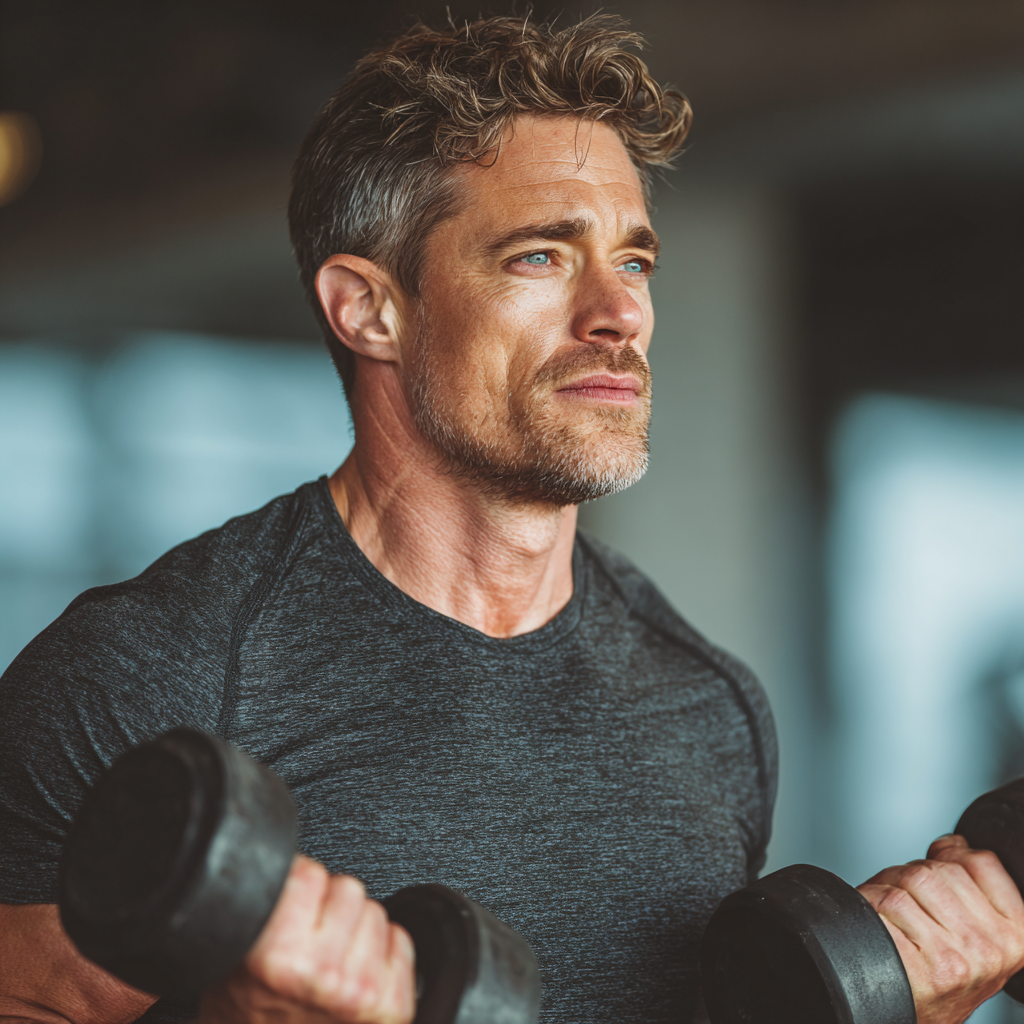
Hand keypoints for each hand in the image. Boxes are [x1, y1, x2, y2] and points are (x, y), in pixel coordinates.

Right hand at [199, 855, 415, 1023]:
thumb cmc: (249, 1003)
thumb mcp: (236, 946)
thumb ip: (265, 897)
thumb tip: (282, 854)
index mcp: (280, 955)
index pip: (310, 873)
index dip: (298, 886)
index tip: (292, 908)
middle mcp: (323, 974)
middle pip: (349, 888)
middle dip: (330, 907)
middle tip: (309, 939)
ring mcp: (360, 992)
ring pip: (376, 913)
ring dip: (356, 930)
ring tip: (329, 958)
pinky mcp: (390, 1007)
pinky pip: (400, 941)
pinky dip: (383, 952)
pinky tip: (354, 970)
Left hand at [857, 835, 1023, 1023]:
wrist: (906, 1018)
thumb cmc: (939, 979)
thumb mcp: (977, 936)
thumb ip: (973, 889)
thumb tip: (954, 842)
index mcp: (1016, 936)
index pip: (982, 861)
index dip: (950, 857)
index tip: (939, 881)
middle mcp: (991, 948)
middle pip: (935, 869)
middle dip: (908, 878)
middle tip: (906, 912)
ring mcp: (956, 958)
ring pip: (905, 881)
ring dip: (884, 891)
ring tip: (891, 922)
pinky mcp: (919, 966)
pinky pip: (880, 903)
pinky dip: (866, 907)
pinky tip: (875, 930)